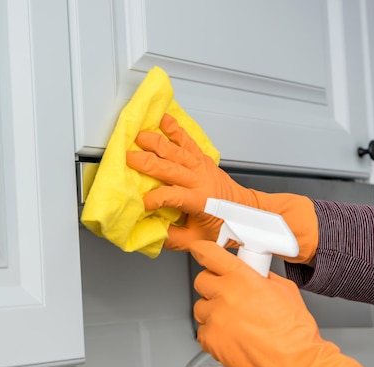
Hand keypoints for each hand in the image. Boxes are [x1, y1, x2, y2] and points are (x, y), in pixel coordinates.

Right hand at [126, 114, 254, 250]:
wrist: (245, 210)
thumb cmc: (222, 226)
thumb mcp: (197, 240)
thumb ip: (172, 238)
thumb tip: (149, 232)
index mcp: (200, 201)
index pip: (173, 197)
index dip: (155, 199)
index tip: (140, 203)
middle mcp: (201, 180)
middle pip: (171, 168)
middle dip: (148, 162)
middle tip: (128, 157)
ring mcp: (201, 166)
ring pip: (177, 151)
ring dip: (157, 142)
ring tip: (139, 136)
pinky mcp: (201, 158)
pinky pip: (187, 140)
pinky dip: (175, 128)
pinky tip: (163, 119)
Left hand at [189, 240, 373, 366]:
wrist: (297, 366)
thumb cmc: (296, 333)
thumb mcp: (285, 290)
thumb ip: (262, 277)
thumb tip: (253, 273)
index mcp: (242, 279)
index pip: (210, 255)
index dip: (202, 250)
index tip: (199, 250)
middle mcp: (225, 296)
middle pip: (201, 280)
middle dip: (213, 285)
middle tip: (228, 293)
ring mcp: (215, 319)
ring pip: (200, 306)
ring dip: (213, 310)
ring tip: (235, 320)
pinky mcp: (210, 341)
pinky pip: (203, 331)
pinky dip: (214, 333)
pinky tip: (232, 336)